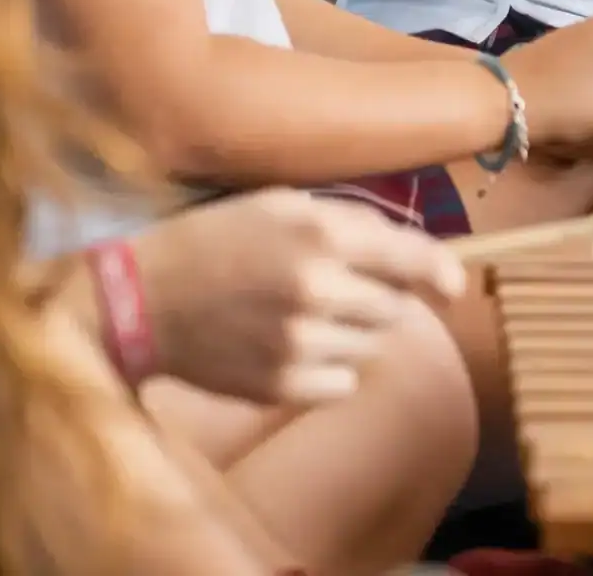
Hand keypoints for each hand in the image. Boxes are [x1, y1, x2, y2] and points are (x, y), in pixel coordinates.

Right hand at [132, 188, 466, 406]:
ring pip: (375, 346)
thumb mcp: (283, 205)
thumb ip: (353, 222)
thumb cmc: (216, 240)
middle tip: (344, 289)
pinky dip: (334, 368)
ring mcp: (300, 343)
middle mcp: (318, 289)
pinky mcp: (281, 386)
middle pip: (398, 307)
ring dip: (357, 331)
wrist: (138, 301)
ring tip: (309, 315)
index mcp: (322, 236)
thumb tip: (420, 248)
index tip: (453, 285)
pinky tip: (298, 347)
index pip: (414, 259)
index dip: (443, 273)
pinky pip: (345, 382)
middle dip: (384, 297)